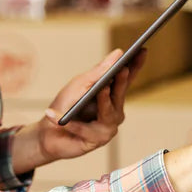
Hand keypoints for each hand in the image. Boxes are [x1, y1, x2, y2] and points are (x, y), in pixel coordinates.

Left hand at [35, 47, 148, 163]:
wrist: (48, 133)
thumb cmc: (65, 106)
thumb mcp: (79, 85)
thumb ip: (97, 72)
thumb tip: (119, 53)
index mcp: (111, 95)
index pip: (127, 78)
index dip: (136, 65)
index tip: (143, 49)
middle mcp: (114, 112)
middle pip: (120, 95)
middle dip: (122, 82)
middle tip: (122, 69)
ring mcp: (108, 127)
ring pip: (108, 113)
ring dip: (103, 101)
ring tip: (100, 88)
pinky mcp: (96, 141)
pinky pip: (86, 130)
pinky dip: (72, 124)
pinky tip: (57, 118)